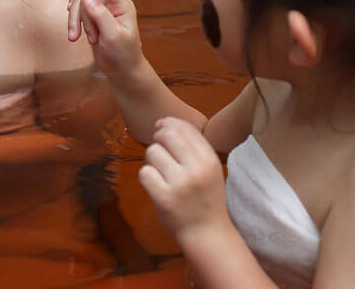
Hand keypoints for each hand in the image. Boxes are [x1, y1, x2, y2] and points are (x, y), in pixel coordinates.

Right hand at [67, 0, 143, 77]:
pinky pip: (77, 13)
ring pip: (79, 6)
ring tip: (82, 40)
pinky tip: (75, 37)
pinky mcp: (93, 18)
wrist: (122, 70)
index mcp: (122, 6)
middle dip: (80, 17)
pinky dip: (75, 25)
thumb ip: (100, 16)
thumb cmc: (123, 54)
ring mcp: (101, 11)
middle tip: (85, 38)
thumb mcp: (113, 36)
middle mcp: (112, 5)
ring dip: (77, 23)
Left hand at [137, 117, 229, 244]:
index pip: (185, 128)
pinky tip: (157, 185)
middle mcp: (197, 169)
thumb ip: (191, 146)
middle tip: (161, 151)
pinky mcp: (164, 197)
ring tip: (162, 173)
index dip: (169, 123)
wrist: (207, 233)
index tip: (161, 127)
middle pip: (166, 135)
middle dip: (158, 138)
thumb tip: (161, 122)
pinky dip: (147, 177)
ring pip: (152, 152)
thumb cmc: (204, 197)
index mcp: (210, 160)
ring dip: (152, 160)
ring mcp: (180, 184)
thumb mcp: (209, 168)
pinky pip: (144, 172)